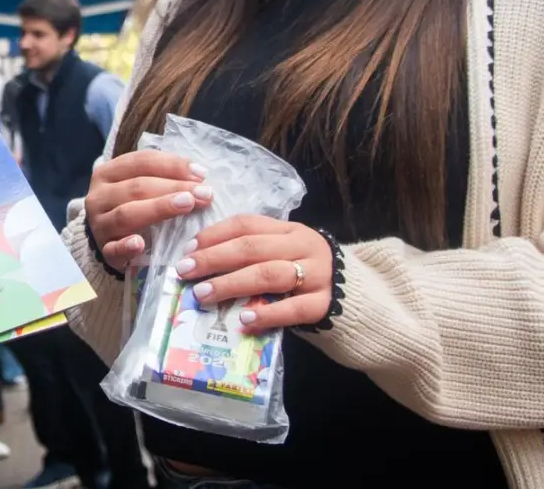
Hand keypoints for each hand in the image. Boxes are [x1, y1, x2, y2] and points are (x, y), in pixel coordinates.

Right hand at [84, 151, 212, 270]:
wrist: (110, 239)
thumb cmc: (133, 206)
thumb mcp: (141, 185)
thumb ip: (163, 177)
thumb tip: (200, 174)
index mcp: (108, 172)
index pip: (141, 162)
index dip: (172, 165)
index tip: (201, 174)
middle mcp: (99, 196)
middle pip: (137, 187)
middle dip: (173, 187)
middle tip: (203, 193)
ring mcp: (99, 225)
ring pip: (126, 214)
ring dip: (158, 208)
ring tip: (186, 205)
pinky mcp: (104, 251)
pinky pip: (113, 249)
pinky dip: (126, 246)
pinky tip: (140, 244)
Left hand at [176, 215, 332, 331]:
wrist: (357, 298)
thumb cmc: (307, 276)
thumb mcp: (284, 254)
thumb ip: (254, 254)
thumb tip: (200, 262)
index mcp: (290, 230)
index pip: (246, 224)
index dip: (214, 235)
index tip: (188, 249)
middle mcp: (304, 247)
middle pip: (252, 248)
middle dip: (213, 259)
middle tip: (185, 271)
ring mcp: (318, 275)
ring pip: (268, 275)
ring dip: (231, 284)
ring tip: (203, 294)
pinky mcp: (324, 305)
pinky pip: (293, 309)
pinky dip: (266, 314)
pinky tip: (243, 320)